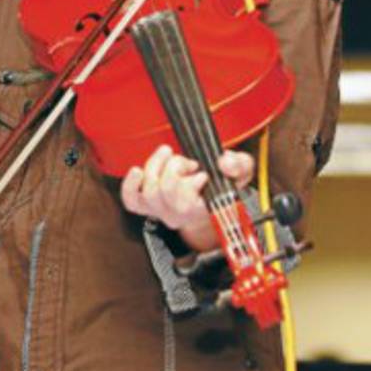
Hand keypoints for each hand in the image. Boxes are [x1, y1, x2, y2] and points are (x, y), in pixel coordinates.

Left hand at [120, 144, 253, 250]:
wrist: (207, 201)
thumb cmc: (222, 187)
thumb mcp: (240, 172)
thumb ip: (239, 164)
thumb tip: (225, 162)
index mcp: (203, 211)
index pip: (187, 203)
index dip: (191, 183)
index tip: (201, 173)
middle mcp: (179, 215)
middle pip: (165, 191)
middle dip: (175, 167)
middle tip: (187, 162)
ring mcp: (160, 210)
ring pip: (148, 190)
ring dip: (157, 166)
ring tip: (169, 156)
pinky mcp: (145, 204)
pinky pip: (131, 200)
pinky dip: (130, 185)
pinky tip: (137, 171)